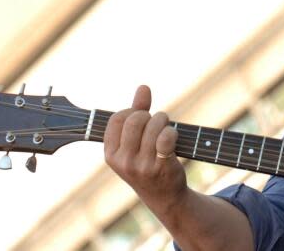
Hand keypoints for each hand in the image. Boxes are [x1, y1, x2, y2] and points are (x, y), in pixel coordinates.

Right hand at [104, 85, 186, 215]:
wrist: (164, 195)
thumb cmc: (147, 162)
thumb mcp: (135, 142)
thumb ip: (138, 112)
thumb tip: (143, 87)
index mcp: (110, 154)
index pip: (117, 118)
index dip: (132, 112)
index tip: (141, 119)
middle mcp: (123, 161)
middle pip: (135, 119)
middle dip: (149, 115)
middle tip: (157, 123)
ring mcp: (141, 166)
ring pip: (154, 125)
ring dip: (164, 121)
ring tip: (166, 129)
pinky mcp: (161, 167)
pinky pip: (166, 137)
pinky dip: (172, 132)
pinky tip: (173, 138)